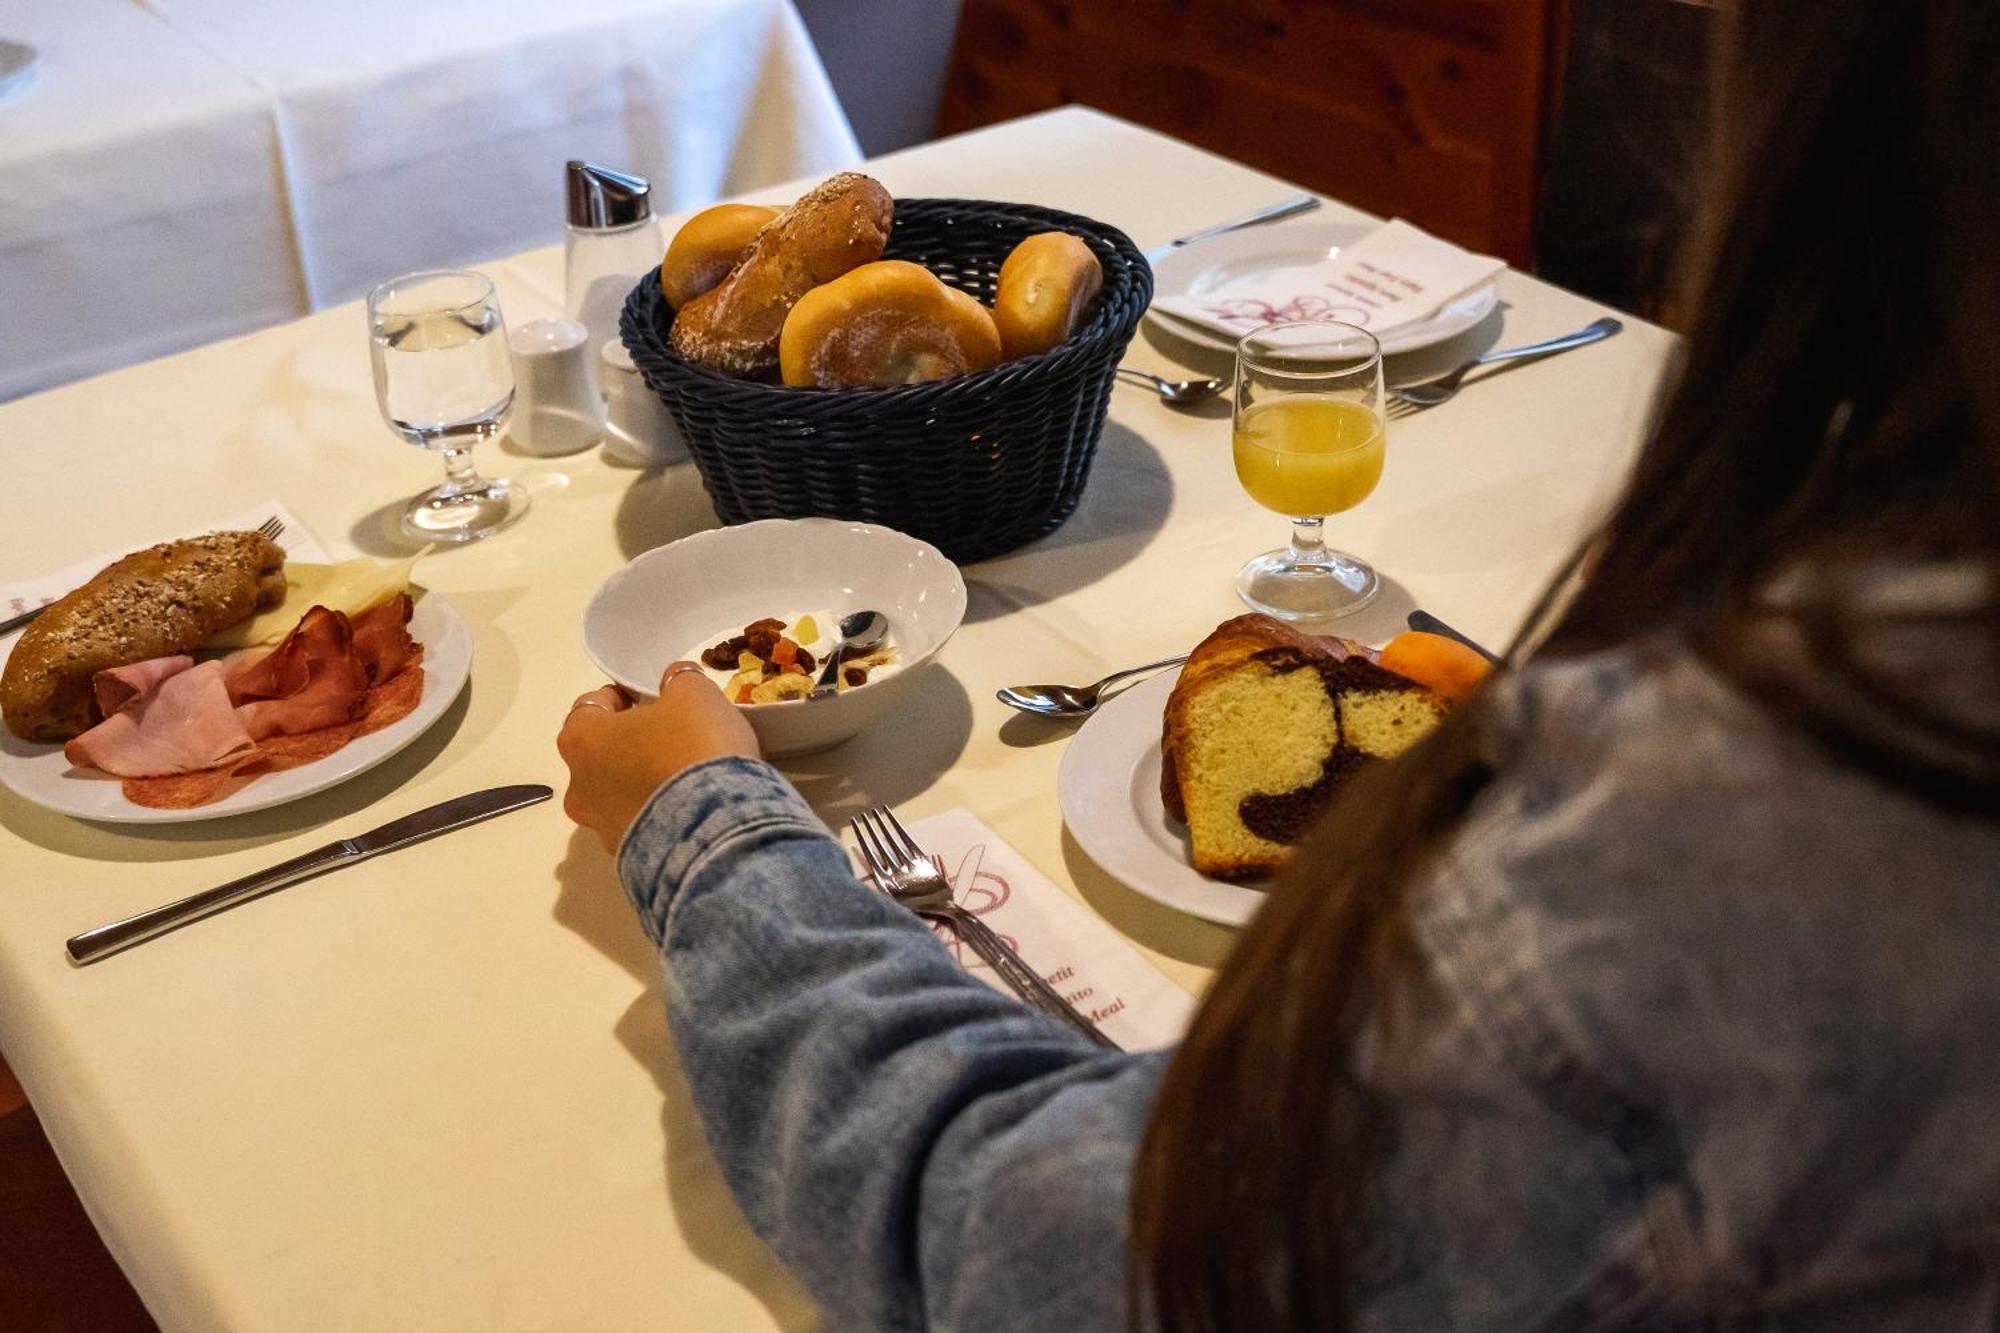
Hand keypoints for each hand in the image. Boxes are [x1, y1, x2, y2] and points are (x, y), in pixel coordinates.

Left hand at [556, 663, 760, 852]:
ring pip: (615, 796)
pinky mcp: (628, 859)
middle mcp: (579, 786)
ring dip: (638, 783)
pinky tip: (688, 811)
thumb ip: (679, 681)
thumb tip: (673, 681)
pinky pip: (640, 827)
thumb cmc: (693, 748)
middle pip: (598, 755)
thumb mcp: (695, 695)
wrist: (716, 829)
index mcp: (582, 739)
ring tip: (680, 779)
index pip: (589, 707)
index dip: (617, 698)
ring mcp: (601, 828)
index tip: (644, 698)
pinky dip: (656, 817)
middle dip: (626, 744)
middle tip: (665, 737)